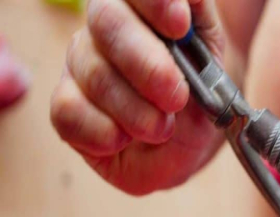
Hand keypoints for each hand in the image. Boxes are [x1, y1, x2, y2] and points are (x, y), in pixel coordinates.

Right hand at [50, 0, 224, 194]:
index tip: (181, 26)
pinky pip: (68, 112)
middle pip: (106, 21)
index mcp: (138, 5)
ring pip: (93, 74)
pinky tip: (125, 139)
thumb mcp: (214, 53)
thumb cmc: (200, 89)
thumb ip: (201, 20)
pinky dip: (102, 132)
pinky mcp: (65, 108)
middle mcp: (102, 27)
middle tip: (177, 96)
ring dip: (135, 110)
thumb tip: (186, 1)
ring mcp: (79, 66)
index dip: (156, 2)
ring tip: (163, 128)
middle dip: (148, 64)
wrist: (192, 137)